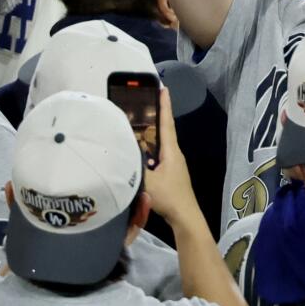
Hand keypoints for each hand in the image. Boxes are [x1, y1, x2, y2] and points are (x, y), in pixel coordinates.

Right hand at [139, 87, 198, 227]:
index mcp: (171, 151)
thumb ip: (133, 165)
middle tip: (142, 102)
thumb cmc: (169, 197)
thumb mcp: (148, 180)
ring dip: (149, 134)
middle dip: (154, 116)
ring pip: (159, 144)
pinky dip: (148, 149)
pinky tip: (137, 153)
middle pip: (163, 130)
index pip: (166, 122)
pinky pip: (157, 156)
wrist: (185, 217)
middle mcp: (174, 154)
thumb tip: (119, 153)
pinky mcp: (169, 175)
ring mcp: (173, 165)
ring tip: (135, 125)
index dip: (164, 105)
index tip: (163, 88)